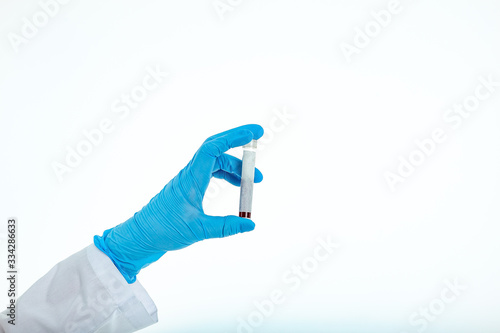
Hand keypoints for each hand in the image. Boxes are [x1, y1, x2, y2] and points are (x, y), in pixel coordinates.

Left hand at [94, 124, 263, 282]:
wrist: (140, 237)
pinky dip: (226, 175)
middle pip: (216, 149)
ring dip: (235, 167)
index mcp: (191, 178)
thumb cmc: (163, 230)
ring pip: (216, 162)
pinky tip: (236, 186)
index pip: (213, 148)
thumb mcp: (198, 230)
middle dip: (238, 142)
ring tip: (254, 181)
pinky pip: (211, 173)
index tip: (253, 133)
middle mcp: (190, 174)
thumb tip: (251, 224)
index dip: (233, 137)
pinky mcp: (188, 188)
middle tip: (259, 139)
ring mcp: (189, 180)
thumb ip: (226, 227)